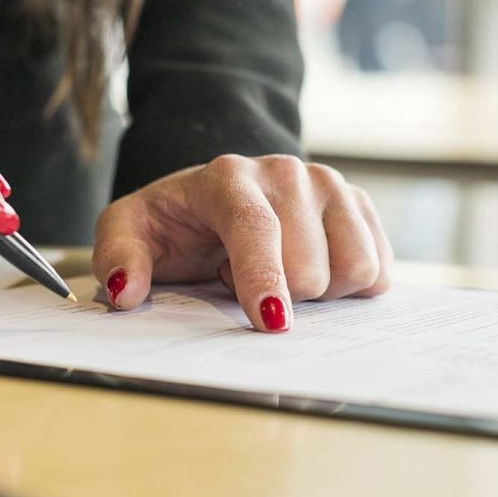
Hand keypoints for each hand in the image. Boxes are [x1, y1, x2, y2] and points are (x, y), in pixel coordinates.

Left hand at [92, 154, 392, 331]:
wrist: (221, 194)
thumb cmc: (176, 222)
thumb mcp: (129, 231)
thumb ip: (118, 256)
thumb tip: (124, 292)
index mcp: (228, 178)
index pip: (255, 227)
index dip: (265, 278)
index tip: (271, 323)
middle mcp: (287, 173)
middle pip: (310, 266)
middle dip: (281, 294)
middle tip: (245, 280)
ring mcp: (330, 185)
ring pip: (355, 267)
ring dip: (320, 291)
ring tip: (283, 274)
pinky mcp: (359, 205)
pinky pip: (379, 268)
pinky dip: (350, 286)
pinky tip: (316, 269)